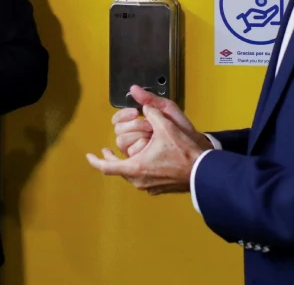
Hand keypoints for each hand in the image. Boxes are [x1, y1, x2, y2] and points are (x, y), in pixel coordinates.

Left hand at [87, 99, 211, 194]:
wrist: (204, 172)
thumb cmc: (184, 151)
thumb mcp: (166, 126)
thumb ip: (152, 112)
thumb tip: (145, 106)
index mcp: (136, 167)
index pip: (107, 167)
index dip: (96, 161)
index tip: (89, 156)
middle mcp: (140, 181)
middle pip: (120, 170)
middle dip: (112, 159)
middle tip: (107, 151)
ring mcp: (150, 187)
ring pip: (132, 175)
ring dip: (127, 163)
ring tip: (127, 153)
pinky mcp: (160, 189)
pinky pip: (144, 178)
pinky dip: (140, 168)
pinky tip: (146, 160)